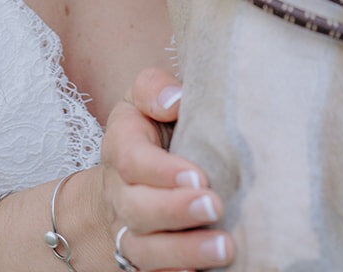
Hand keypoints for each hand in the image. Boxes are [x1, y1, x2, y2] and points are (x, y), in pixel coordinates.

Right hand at [99, 68, 231, 270]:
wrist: (121, 179)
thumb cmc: (146, 129)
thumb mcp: (142, 97)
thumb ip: (154, 88)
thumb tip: (175, 100)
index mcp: (120, 148)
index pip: (132, 161)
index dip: (162, 172)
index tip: (199, 176)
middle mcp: (119, 195)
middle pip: (137, 210)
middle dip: (176, 211)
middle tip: (215, 206)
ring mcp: (127, 231)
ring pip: (145, 251)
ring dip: (184, 252)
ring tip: (224, 248)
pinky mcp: (141, 259)